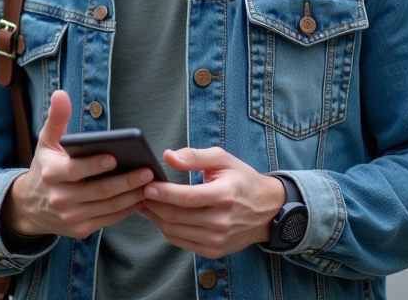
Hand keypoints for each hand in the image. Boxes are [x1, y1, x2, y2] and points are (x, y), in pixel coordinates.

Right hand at [1, 90, 154, 239]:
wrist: (30, 206)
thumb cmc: (45, 167)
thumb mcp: (47, 142)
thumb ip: (57, 118)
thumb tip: (61, 94)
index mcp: (52, 174)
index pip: (77, 170)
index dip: (96, 165)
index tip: (115, 157)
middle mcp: (60, 198)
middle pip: (100, 191)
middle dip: (126, 181)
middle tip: (147, 171)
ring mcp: (71, 217)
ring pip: (108, 206)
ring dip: (132, 196)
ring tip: (150, 183)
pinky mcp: (80, 229)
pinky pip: (109, 219)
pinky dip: (127, 209)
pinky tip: (141, 197)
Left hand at [139, 147, 285, 258]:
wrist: (267, 210)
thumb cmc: (242, 180)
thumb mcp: (223, 159)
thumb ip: (194, 156)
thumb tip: (167, 156)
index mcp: (225, 195)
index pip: (187, 197)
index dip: (163, 192)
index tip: (146, 185)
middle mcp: (222, 221)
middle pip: (176, 216)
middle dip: (153, 204)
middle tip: (140, 192)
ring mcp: (217, 239)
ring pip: (174, 231)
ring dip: (155, 217)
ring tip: (146, 203)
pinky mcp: (214, 250)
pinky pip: (180, 242)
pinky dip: (166, 229)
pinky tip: (160, 217)